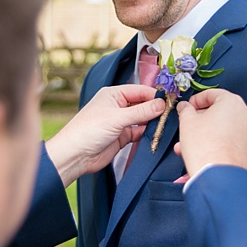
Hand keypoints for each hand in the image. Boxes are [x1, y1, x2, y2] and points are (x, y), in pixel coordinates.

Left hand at [46, 85, 163, 186]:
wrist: (75, 155)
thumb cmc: (88, 131)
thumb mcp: (118, 118)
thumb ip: (141, 111)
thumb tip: (161, 104)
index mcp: (113, 95)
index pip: (140, 91)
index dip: (155, 96)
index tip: (169, 101)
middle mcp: (117, 106)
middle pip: (142, 104)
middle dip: (155, 109)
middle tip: (171, 114)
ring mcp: (120, 122)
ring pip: (142, 119)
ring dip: (152, 122)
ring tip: (166, 125)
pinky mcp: (122, 137)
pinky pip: (139, 132)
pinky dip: (147, 134)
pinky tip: (156, 135)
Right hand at [174, 89, 246, 177]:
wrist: (217, 175)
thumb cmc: (204, 146)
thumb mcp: (187, 121)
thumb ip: (185, 109)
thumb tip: (185, 107)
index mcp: (232, 102)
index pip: (212, 94)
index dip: (196, 100)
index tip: (188, 107)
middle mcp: (245, 114)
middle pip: (219, 111)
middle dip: (200, 118)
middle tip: (188, 124)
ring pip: (223, 127)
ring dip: (205, 132)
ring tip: (188, 143)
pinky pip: (229, 139)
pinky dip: (216, 141)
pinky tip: (201, 150)